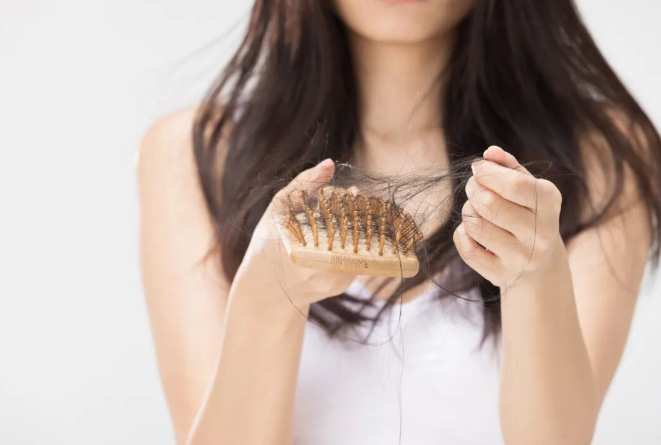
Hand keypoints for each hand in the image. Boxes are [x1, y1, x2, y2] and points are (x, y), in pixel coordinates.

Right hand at [234, 159, 355, 308]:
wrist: (267, 287)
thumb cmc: (270, 241)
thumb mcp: (279, 210)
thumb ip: (304, 185)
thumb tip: (329, 164)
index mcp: (296, 244)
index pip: (334, 220)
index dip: (348, 205)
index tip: (353, 193)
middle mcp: (315, 266)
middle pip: (352, 234)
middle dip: (359, 216)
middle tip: (362, 202)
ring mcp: (330, 279)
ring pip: (359, 247)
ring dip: (362, 229)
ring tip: (360, 214)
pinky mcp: (340, 286)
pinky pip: (358, 259)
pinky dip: (359, 243)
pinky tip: (352, 232)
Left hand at [453, 146, 564, 289]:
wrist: (538, 265)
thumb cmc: (527, 213)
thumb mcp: (526, 187)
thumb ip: (508, 166)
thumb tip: (490, 153)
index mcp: (550, 203)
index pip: (515, 185)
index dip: (488, 172)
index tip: (478, 168)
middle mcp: (541, 233)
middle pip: (489, 203)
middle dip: (473, 189)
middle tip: (473, 187)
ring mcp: (523, 257)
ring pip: (475, 225)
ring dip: (468, 212)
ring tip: (475, 209)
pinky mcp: (503, 275)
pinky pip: (467, 250)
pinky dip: (462, 235)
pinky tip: (471, 231)